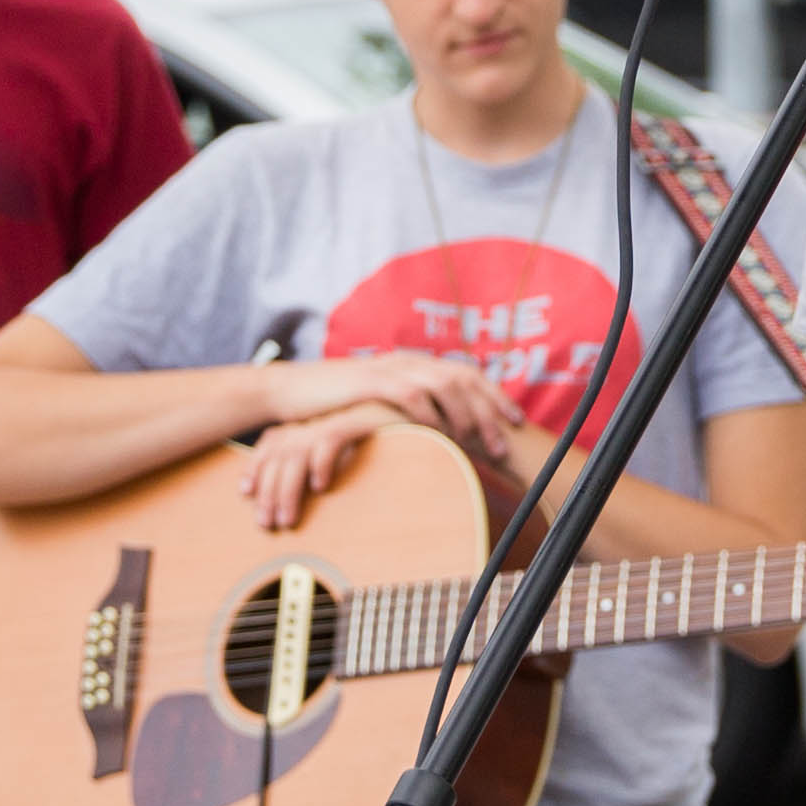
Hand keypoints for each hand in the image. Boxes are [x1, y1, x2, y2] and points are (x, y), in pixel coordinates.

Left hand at [244, 400, 423, 530]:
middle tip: (265, 524)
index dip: (256, 466)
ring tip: (286, 520)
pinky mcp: (363, 419)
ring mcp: (342, 419)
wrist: (431, 414)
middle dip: (267, 491)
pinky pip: (331, 438)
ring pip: (298, 451)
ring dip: (286, 489)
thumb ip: (331, 469)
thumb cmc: (396, 444)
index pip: (274, 440)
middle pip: (279, 452)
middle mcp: (324, 419)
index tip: (246, 494)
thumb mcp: (355, 459)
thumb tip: (305, 496)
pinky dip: (321, 462)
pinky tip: (320, 485)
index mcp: (317, 423)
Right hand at [283, 352, 537, 476]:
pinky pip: (409, 394)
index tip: (517, 422)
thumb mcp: (378, 406)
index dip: (494, 396)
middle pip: (462, 379)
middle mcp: (407, 361)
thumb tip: (440, 432)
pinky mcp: (368, 382)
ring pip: (443, 386)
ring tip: (481, 444)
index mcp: (414, 365)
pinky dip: (429, 414)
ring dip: (466, 416)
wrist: (288, 391)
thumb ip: (408, 411)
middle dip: (489, 410)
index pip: (466, 374)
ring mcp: (389, 369)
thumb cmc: (334, 404)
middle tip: (505, 442)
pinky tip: (441, 433)